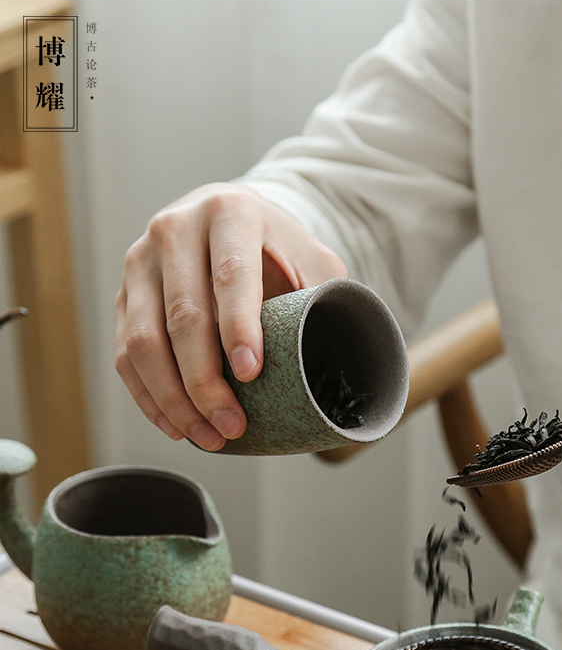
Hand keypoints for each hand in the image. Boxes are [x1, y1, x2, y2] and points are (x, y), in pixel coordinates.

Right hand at [115, 182, 346, 449]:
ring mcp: (141, 263)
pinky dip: (149, 397)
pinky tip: (176, 426)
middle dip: (206, 381)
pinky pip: (125, 354)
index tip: (251, 375)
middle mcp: (175, 229)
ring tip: (208, 437)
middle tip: (233, 425)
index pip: (231, 274)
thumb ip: (329, 301)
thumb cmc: (279, 252)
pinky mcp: (124, 295)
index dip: (239, 328)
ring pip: (144, 341)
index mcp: (230, 212)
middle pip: (183, 315)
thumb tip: (349, 365)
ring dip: (174, 399)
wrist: (230, 222)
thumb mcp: (314, 261)